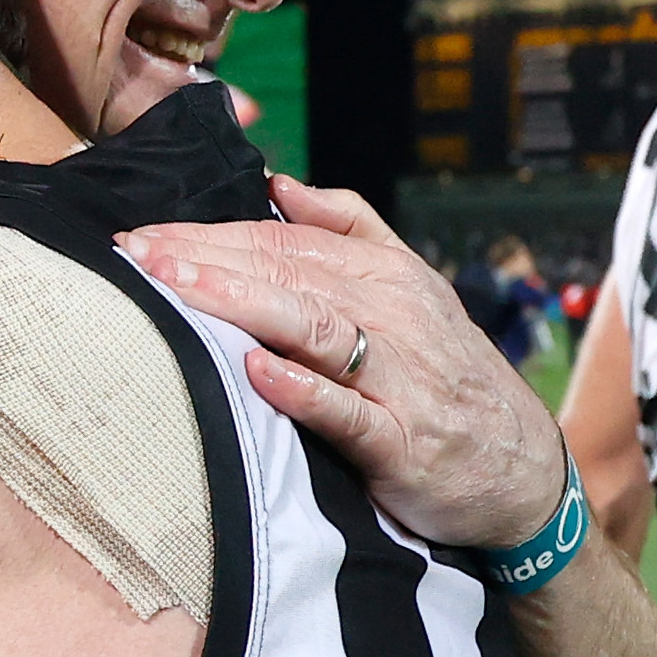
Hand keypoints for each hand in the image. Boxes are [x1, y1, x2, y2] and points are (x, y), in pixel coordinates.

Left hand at [121, 177, 565, 546]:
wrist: (521, 472)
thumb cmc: (445, 381)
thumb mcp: (410, 290)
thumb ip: (350, 230)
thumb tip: (280, 184)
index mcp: (383, 275)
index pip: (283, 241)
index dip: (210, 234)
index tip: (141, 236)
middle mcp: (392, 316)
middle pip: (287, 274)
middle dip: (206, 260)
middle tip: (135, 254)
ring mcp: (399, 379)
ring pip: (313, 327)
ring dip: (241, 304)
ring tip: (177, 288)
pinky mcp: (403, 443)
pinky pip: (347, 411)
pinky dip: (303, 390)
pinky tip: (255, 371)